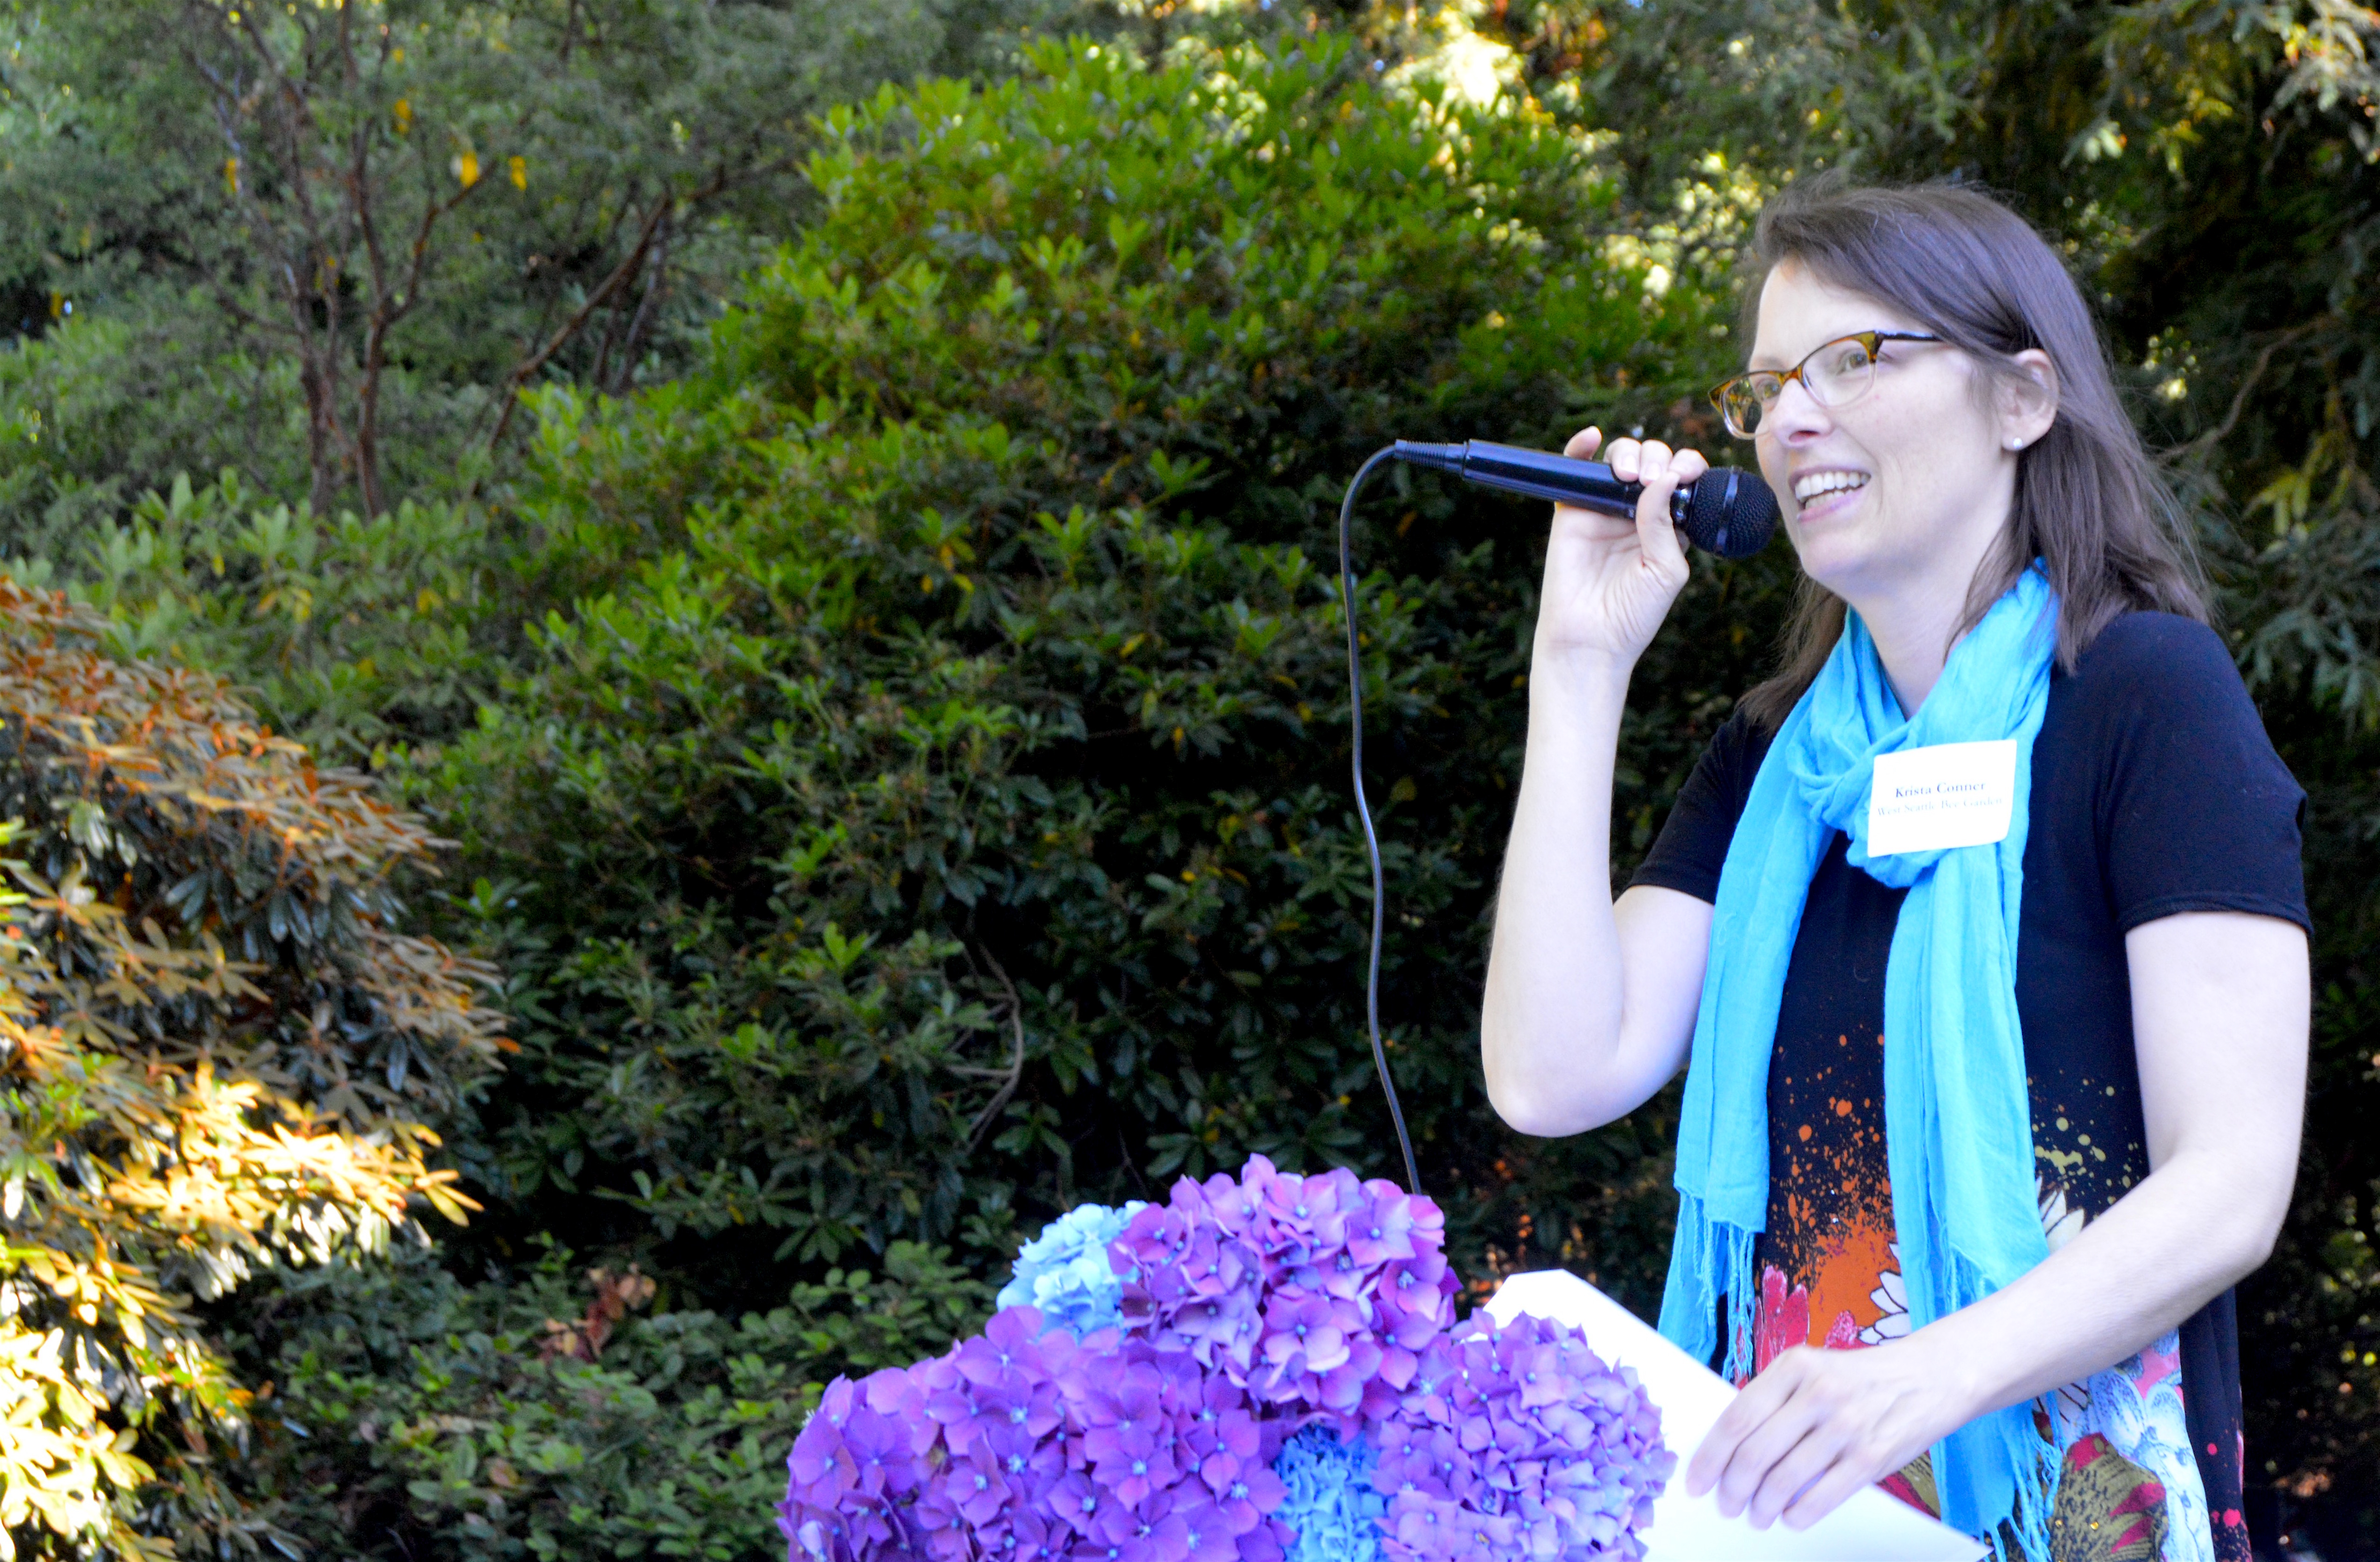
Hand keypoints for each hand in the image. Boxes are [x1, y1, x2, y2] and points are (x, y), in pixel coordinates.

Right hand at [1534, 427, 1704, 669]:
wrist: (1590, 640)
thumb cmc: (1633, 613)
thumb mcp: (1666, 570)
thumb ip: (1665, 524)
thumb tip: (1664, 478)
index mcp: (1668, 524)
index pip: (1681, 479)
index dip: (1687, 466)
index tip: (1686, 474)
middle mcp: (1637, 512)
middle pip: (1652, 461)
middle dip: (1658, 459)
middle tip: (1652, 481)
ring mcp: (1603, 508)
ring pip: (1618, 459)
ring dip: (1629, 453)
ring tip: (1630, 476)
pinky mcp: (1571, 510)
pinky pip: (1575, 468)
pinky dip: (1580, 446)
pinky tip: (1591, 437)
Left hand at [1684, 1340, 1974, 1528]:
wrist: (1928, 1377)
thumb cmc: (1858, 1379)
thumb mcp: (1811, 1369)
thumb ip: (1774, 1398)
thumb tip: (1729, 1447)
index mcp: (1794, 1367)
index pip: (1737, 1419)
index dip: (1710, 1456)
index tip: (1697, 1481)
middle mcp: (1818, 1394)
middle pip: (1755, 1454)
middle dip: (1732, 1488)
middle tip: (1726, 1504)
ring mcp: (1845, 1426)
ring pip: (1784, 1479)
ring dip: (1762, 1506)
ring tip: (1756, 1514)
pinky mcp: (1870, 1457)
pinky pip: (1821, 1497)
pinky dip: (1797, 1515)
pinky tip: (1789, 1518)